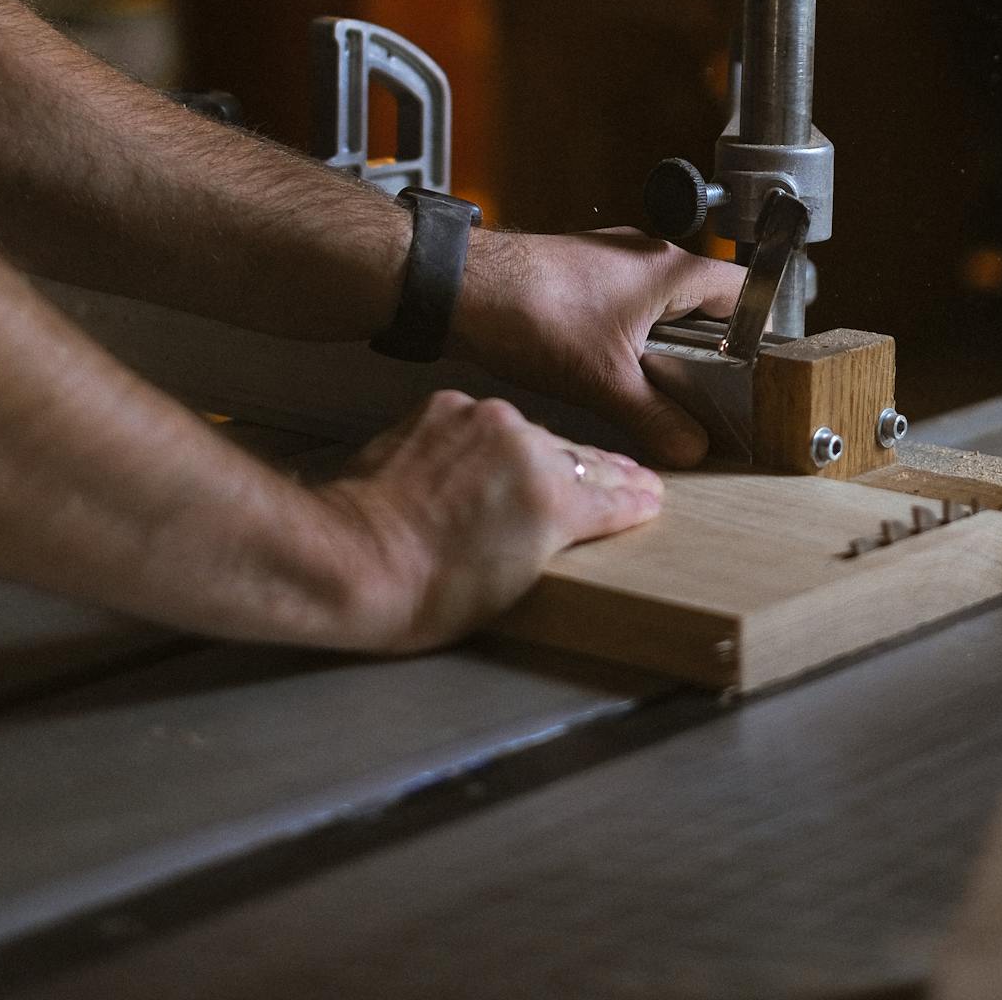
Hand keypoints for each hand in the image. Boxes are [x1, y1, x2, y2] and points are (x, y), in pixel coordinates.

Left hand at [315, 390, 661, 651]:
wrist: (352, 560)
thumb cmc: (428, 592)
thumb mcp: (516, 582)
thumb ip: (556, 537)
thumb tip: (573, 521)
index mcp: (553, 495)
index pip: (612, 495)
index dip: (635, 499)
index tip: (650, 497)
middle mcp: (525, 445)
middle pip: (578, 458)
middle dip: (603, 473)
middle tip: (629, 479)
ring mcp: (482, 420)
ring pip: (531, 434)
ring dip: (542, 454)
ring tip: (559, 470)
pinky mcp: (444, 408)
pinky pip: (481, 422)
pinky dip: (488, 441)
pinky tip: (488, 459)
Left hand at [449, 228, 743, 466]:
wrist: (461, 287)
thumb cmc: (533, 312)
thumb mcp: (605, 381)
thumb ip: (657, 418)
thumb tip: (693, 447)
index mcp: (670, 269)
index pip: (742, 289)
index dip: (757, 330)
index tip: (755, 372)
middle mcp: (647, 255)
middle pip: (704, 303)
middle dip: (708, 349)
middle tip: (707, 393)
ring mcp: (613, 261)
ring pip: (663, 305)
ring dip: (665, 345)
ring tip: (658, 389)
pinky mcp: (583, 273)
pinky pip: (627, 305)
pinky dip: (630, 337)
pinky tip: (611, 370)